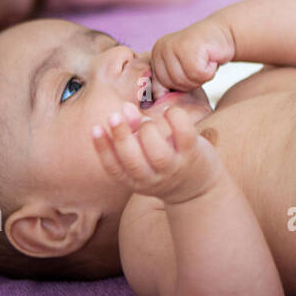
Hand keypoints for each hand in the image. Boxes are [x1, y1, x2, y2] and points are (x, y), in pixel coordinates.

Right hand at [93, 102, 222, 203]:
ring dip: (147, 129)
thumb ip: (132, 133)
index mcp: (136, 181)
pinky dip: (175, 118)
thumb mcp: (144, 156)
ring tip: (146, 120)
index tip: (95, 128)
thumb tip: (126, 109)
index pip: (114, 169)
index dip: (103, 149)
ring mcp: (174, 167)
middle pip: (134, 162)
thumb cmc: (165, 165)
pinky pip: (185, 134)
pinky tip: (169, 112)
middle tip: (114, 115)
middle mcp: (154, 178)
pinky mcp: (193, 155)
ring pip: (157, 152)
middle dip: (122, 137)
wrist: (199, 186)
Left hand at [151, 18, 235, 91]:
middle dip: (192, 81)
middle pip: (174, 84)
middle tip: (200, 64)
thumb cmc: (205, 55)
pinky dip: (209, 71)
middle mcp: (161, 48)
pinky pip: (198, 74)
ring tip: (205, 61)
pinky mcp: (188, 46)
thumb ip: (168, 82)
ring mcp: (173, 46)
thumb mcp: (182, 70)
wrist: (224, 34)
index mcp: (156, 55)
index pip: (161, 86)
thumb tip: (157, 98)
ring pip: (185, 80)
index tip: (191, 69)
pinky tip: (210, 58)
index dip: (182, 84)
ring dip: (202, 76)